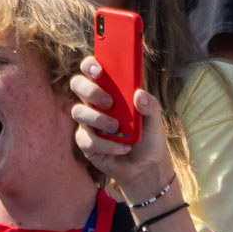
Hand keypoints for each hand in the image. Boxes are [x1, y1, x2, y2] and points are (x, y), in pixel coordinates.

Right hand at [70, 57, 171, 202]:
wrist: (146, 167)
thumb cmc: (148, 136)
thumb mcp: (155, 120)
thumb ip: (150, 105)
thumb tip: (139, 95)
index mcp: (110, 89)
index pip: (93, 69)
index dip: (90, 65)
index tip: (99, 69)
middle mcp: (95, 102)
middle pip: (77, 84)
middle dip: (90, 90)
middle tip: (109, 102)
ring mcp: (88, 122)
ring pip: (78, 112)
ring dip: (99, 120)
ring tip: (118, 128)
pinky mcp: (86, 142)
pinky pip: (87, 139)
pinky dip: (107, 145)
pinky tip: (123, 148)